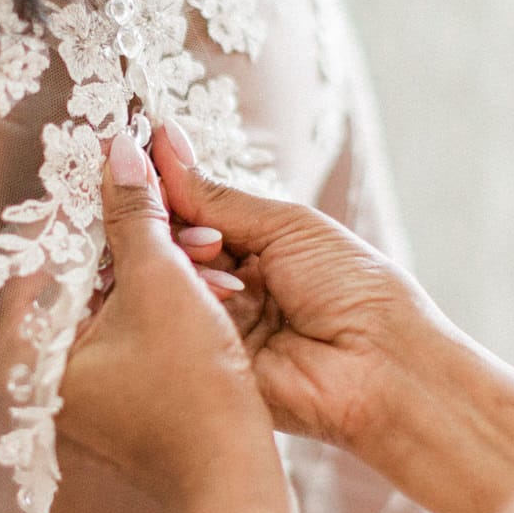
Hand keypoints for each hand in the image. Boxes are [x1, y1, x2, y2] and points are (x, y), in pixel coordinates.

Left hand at [54, 132, 282, 512]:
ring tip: (204, 244)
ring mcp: (69, 383)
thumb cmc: (191, 391)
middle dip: (130, 233)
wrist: (232, 476)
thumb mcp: (161, 284)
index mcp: (20, 354)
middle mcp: (32, 371)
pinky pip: (121, 320)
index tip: (117, 160)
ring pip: (103, 293)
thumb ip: (132, 213)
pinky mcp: (106, 388)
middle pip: (71, 270)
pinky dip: (157, 294)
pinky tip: (204, 274)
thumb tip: (116, 149)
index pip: (39, 250)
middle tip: (169, 200)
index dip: (84, 200)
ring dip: (154, 261)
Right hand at [150, 122, 440, 451]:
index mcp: (256, 249)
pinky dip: (185, 301)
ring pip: (168, 283)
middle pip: (171, 248)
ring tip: (209, 253)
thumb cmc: (354, 289)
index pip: (191, 213)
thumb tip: (164, 147)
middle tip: (158, 204)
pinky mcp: (204, 365)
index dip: (164, 189)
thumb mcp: (287, 226)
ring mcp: (215, 327)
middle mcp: (230, 288)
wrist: (383, 365)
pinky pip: (175, 325)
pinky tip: (202, 287)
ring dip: (181, 259)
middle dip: (166, 221)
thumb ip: (217, 198)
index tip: (130, 156)